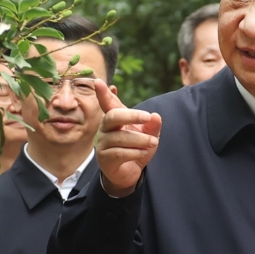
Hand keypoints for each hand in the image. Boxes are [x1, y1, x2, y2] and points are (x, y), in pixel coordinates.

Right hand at [91, 79, 161, 196]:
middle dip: (131, 115)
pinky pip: (119, 153)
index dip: (103, 93)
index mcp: (115, 119)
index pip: (108, 103)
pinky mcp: (105, 158)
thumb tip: (156, 116)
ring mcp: (103, 144)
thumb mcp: (149, 135)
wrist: (131, 172)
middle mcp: (106, 129)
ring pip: (119, 137)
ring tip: (153, 142)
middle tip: (148, 117)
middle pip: (113, 116)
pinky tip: (143, 153)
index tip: (98, 81)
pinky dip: (135, 152)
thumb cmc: (137, 148)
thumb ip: (152, 126)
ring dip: (139, 139)